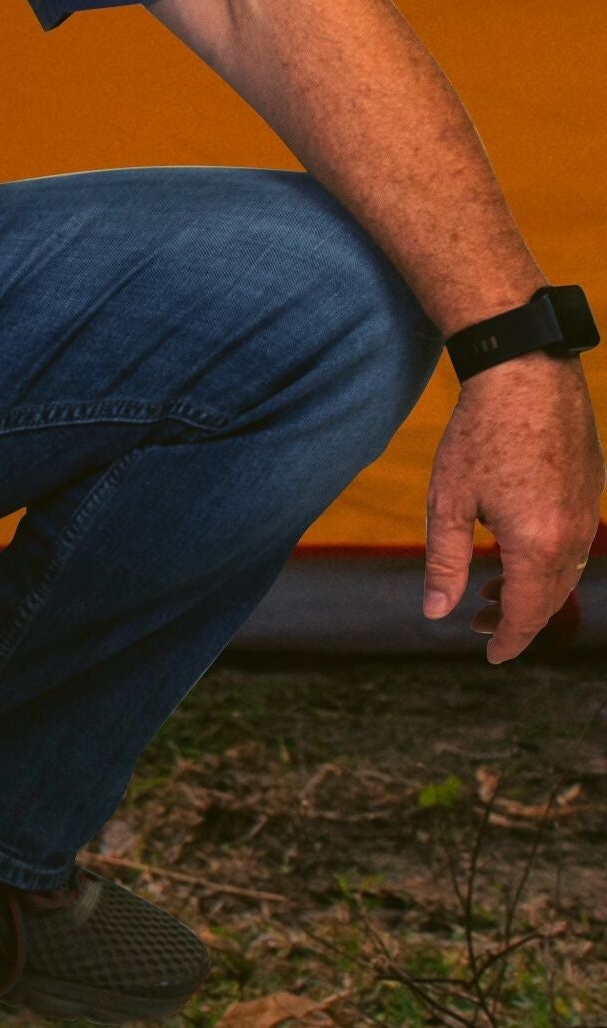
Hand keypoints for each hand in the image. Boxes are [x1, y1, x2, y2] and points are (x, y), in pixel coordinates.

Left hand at [424, 356, 603, 662]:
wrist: (526, 371)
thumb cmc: (480, 435)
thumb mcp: (448, 505)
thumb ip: (444, 564)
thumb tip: (436, 614)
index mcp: (538, 542)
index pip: (528, 613)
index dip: (509, 641)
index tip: (490, 657)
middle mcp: (574, 530)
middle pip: (552, 597)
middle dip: (518, 619)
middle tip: (479, 623)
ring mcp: (590, 506)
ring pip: (569, 570)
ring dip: (534, 589)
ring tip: (491, 589)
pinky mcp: (593, 484)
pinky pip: (578, 540)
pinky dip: (550, 560)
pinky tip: (517, 552)